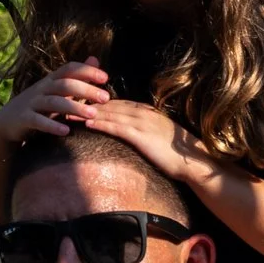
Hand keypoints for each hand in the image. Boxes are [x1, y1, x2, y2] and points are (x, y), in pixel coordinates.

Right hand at [0, 61, 108, 146]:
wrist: (8, 122)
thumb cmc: (39, 106)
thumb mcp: (57, 90)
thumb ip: (77, 77)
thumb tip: (95, 59)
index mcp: (51, 80)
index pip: (69, 69)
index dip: (86, 71)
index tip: (105, 78)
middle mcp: (41, 88)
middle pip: (64, 84)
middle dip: (86, 90)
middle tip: (105, 98)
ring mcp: (31, 103)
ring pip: (54, 102)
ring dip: (74, 107)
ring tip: (92, 114)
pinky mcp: (24, 118)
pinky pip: (38, 120)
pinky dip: (52, 125)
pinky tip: (66, 131)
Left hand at [80, 98, 210, 183]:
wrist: (193, 160)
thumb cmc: (179, 153)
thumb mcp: (162, 135)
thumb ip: (148, 131)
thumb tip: (137, 134)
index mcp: (148, 112)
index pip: (119, 103)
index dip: (101, 103)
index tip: (85, 102)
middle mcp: (143, 113)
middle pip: (111, 105)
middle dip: (90, 104)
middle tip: (70, 102)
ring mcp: (142, 123)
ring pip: (110, 114)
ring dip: (89, 112)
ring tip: (70, 111)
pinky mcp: (140, 135)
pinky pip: (116, 127)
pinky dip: (101, 123)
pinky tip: (87, 123)